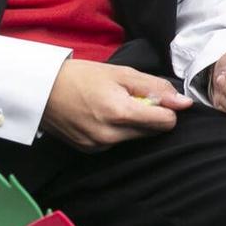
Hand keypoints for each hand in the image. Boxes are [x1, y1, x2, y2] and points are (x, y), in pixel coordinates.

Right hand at [40, 60, 187, 149]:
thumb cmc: (82, 77)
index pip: (166, 123)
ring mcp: (99, 146)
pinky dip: (118, 132)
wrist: (41, 89)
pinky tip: (102, 117)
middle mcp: (111, 135)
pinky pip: (118, 143)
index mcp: (121, 113)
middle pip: (153, 132)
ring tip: (113, 106)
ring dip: (134, 124)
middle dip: (150, 116)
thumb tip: (184, 104)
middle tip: (130, 99)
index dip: (167, 109)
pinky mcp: (90, 151)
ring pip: (136, 139)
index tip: (155, 98)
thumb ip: (156, 87)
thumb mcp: (122, 74)